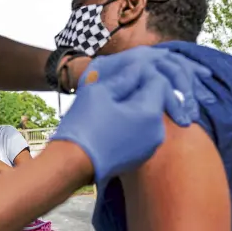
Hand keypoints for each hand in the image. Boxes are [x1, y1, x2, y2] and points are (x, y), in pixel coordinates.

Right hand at [52, 55, 212, 182]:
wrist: (73, 162)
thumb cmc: (84, 125)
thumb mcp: (99, 91)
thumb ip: (123, 78)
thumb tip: (137, 68)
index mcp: (149, 113)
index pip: (158, 82)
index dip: (142, 73)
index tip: (123, 75)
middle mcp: (157, 132)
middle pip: (156, 101)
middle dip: (140, 92)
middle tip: (115, 90)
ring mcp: (150, 148)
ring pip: (149, 117)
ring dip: (135, 109)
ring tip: (110, 109)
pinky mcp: (141, 158)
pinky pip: (142, 134)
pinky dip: (132, 126)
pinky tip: (111, 125)